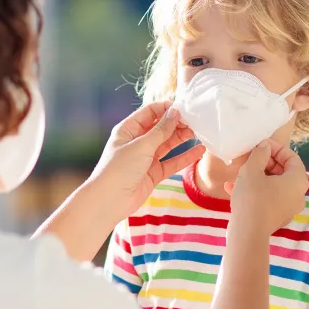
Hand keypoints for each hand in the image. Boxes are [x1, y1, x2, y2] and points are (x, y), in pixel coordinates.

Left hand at [90, 101, 204, 220]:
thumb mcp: (141, 145)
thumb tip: (174, 112)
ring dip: (181, 138)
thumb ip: (160, 130)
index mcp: (128, 129)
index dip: (166, 109)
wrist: (110, 201)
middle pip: (160, 128)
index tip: (184, 108)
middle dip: (176, 123)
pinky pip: (171, 162)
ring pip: (167, 144)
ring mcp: (145, 158)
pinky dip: (184, 157)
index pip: (150, 112)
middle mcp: (137, 142)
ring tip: (198, 132)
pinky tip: (199, 151)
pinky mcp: (153, 173)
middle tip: (194, 121)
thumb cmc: (119, 169)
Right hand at [226, 140, 308, 233]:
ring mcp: (288, 208)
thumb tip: (265, 147)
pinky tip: (232, 188)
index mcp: (298, 181)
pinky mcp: (276, 218)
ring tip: (238, 172)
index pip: (292, 157)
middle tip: (249, 157)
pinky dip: (254, 191)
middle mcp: (298, 195)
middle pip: (283, 172)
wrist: (247, 233)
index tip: (260, 145)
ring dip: (256, 176)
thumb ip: (260, 154)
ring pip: (273, 186)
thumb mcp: (252, 170)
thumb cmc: (252, 197)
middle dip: (264, 162)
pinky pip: (267, 199)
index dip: (275, 147)